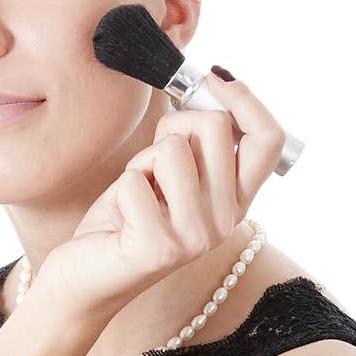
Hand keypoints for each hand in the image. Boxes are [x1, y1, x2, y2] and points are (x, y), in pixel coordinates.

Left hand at [36, 72, 286, 319]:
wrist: (86, 277)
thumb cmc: (127, 219)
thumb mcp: (170, 173)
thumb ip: (195, 141)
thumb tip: (211, 86)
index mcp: (236, 201)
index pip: (269, 140)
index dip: (246, 99)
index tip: (214, 78)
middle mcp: (226, 222)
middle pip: (215, 127)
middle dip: (174, 127)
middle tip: (154, 163)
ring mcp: (197, 238)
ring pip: (172, 148)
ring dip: (143, 162)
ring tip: (139, 194)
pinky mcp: (160, 247)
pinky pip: (134, 178)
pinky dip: (121, 187)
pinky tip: (123, 218)